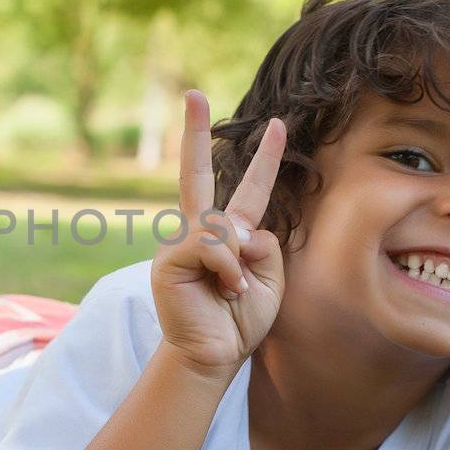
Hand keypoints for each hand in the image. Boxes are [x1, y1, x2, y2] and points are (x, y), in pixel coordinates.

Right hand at [151, 90, 286, 378]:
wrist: (214, 355)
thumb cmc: (240, 320)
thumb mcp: (270, 279)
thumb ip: (263, 245)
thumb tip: (235, 228)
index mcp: (229, 233)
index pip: (250, 188)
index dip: (267, 157)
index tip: (279, 124)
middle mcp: (201, 231)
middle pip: (195, 173)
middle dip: (193, 132)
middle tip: (191, 94)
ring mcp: (181, 243)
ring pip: (223, 226)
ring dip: (240, 263)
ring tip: (234, 292)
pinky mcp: (170, 260)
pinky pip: (211, 246)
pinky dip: (228, 271)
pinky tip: (225, 291)